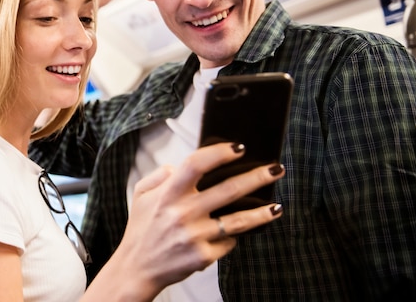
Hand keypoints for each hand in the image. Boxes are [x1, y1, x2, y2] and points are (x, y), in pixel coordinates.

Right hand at [89, 142, 283, 300]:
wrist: (137, 268)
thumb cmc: (141, 229)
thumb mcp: (140, 195)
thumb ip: (159, 176)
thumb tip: (180, 167)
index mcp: (168, 194)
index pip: (196, 165)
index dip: (219, 153)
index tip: (239, 148)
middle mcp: (183, 213)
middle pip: (227, 189)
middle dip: (256, 177)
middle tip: (276, 169)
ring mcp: (195, 236)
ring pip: (237, 220)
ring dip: (261, 213)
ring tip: (277, 206)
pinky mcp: (203, 256)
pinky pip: (227, 242)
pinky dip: (232, 236)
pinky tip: (238, 233)